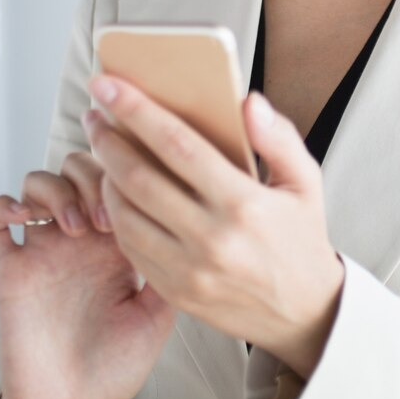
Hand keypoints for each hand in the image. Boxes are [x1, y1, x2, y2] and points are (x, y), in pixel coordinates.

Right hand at [0, 164, 175, 398]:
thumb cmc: (115, 369)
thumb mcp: (158, 316)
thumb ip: (167, 268)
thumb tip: (181, 222)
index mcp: (115, 244)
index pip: (115, 179)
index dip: (123, 176)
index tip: (136, 199)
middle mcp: (79, 240)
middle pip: (75, 167)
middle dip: (89, 177)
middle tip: (104, 217)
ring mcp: (43, 250)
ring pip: (36, 182)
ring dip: (54, 190)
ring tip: (74, 225)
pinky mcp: (9, 269)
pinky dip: (1, 205)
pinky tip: (21, 216)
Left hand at [83, 75, 345, 377]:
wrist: (304, 313)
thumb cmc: (300, 237)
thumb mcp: (305, 181)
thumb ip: (279, 137)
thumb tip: (247, 101)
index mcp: (244, 203)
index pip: (177, 145)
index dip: (137, 111)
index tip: (108, 85)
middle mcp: (213, 238)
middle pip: (139, 179)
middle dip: (107, 141)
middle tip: (93, 116)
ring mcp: (190, 271)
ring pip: (125, 216)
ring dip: (105, 178)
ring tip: (103, 153)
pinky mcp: (176, 292)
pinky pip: (131, 248)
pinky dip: (116, 216)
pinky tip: (117, 193)